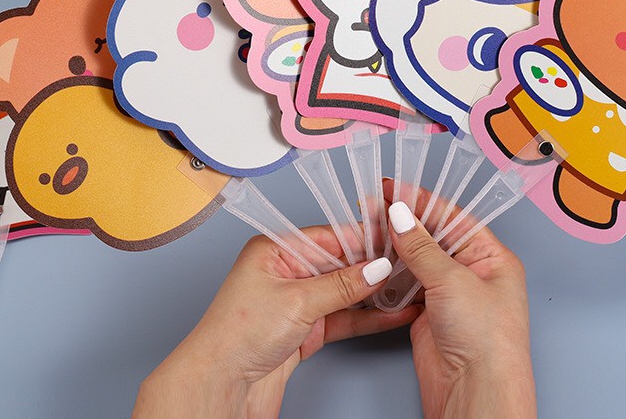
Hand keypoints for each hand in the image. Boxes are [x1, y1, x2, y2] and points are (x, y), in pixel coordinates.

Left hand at [134, 226, 417, 418]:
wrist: (219, 389)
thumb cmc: (235, 337)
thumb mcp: (297, 301)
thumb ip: (342, 285)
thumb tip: (376, 267)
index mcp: (275, 250)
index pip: (329, 236)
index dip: (363, 239)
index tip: (393, 240)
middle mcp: (286, 272)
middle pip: (339, 263)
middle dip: (373, 266)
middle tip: (407, 262)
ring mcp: (296, 302)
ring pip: (344, 292)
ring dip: (374, 293)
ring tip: (407, 286)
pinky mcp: (304, 331)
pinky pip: (342, 319)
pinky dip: (366, 318)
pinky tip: (391, 314)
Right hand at [385, 189, 535, 418]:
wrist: (475, 395)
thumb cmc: (487, 342)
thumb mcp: (453, 281)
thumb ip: (422, 246)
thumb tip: (400, 214)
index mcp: (491, 257)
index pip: (452, 217)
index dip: (421, 200)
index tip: (393, 187)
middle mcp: (472, 272)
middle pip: (432, 235)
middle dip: (403, 219)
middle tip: (372, 203)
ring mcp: (449, 294)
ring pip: (416, 259)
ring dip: (392, 244)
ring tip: (366, 226)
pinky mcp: (428, 314)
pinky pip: (406, 284)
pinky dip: (389, 272)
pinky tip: (374, 259)